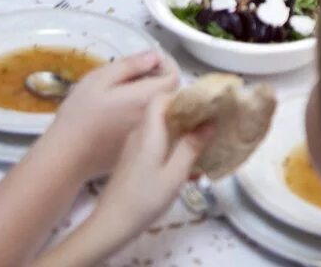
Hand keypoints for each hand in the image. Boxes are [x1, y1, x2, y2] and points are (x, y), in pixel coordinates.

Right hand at [41, 51, 178, 179]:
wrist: (66, 156)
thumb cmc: (79, 115)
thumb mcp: (99, 80)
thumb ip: (130, 65)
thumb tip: (154, 56)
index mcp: (147, 98)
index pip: (174, 78)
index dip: (167, 65)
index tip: (150, 61)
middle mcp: (156, 118)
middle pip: (172, 94)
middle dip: (161, 79)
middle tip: (139, 74)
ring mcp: (150, 136)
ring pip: (164, 110)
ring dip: (155, 97)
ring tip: (131, 92)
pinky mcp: (142, 149)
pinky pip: (155, 127)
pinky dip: (149, 115)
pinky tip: (126, 114)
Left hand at [85, 94, 214, 241]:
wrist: (111, 223)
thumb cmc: (145, 199)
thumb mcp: (174, 175)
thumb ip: (191, 147)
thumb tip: (209, 123)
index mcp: (149, 133)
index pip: (161, 99)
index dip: (181, 97)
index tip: (203, 105)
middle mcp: (139, 135)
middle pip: (161, 112)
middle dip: (185, 115)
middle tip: (209, 123)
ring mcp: (133, 148)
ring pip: (158, 128)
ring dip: (179, 132)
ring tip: (202, 142)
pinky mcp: (132, 160)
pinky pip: (154, 142)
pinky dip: (170, 145)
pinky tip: (184, 162)